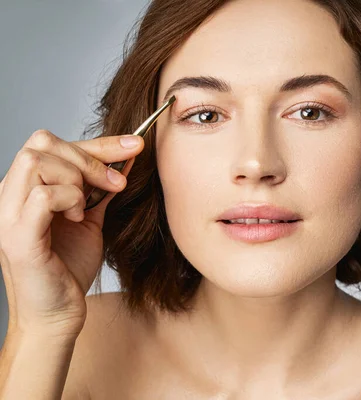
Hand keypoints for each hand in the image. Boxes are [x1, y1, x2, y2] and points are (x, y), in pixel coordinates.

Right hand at [0, 129, 143, 337]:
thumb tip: (127, 157)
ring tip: (88, 208)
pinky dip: (69, 200)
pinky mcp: (18, 237)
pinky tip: (78, 219)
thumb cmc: (70, 267)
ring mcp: (8, 216)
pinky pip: (41, 196)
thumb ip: (101, 187)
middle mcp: (8, 196)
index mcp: (24, 188)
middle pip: (41, 143)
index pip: (53, 144)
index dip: (99, 141)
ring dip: (76, 178)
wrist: (58, 313)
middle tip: (116, 184)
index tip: (136, 145)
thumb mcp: (91, 217)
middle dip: (89, 156)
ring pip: (36, 162)